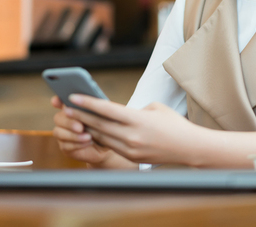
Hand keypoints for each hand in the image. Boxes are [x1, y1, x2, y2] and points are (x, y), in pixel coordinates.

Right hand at [50, 96, 112, 165]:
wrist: (108, 144)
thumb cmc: (106, 125)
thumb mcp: (104, 114)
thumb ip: (95, 107)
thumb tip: (89, 101)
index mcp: (73, 107)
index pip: (60, 101)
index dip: (57, 101)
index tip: (56, 101)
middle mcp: (65, 119)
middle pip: (58, 117)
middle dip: (68, 122)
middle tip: (80, 127)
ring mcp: (63, 133)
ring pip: (58, 132)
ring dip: (73, 135)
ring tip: (88, 137)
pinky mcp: (65, 147)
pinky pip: (65, 145)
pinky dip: (77, 144)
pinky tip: (88, 142)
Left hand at [64, 94, 205, 165]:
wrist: (190, 148)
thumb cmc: (174, 124)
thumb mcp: (155, 108)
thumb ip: (133, 110)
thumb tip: (117, 113)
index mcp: (138, 120)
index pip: (107, 110)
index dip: (88, 103)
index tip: (73, 97)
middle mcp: (132, 136)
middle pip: (99, 125)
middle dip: (81, 116)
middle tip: (66, 108)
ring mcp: (131, 149)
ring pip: (102, 137)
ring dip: (87, 128)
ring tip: (74, 120)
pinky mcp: (132, 158)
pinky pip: (111, 146)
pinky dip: (100, 138)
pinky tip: (91, 132)